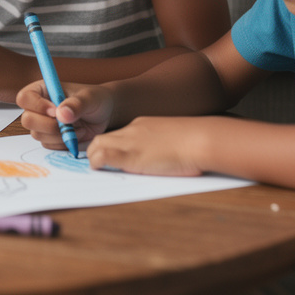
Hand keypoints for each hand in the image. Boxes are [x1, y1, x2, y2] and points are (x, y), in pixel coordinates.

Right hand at [16, 80, 114, 149]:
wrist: (104, 114)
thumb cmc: (95, 99)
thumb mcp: (89, 98)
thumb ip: (76, 104)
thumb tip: (61, 114)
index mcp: (42, 90)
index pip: (25, 97)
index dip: (36, 106)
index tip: (55, 110)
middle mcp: (38, 107)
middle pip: (27, 120)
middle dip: (48, 125)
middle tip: (67, 124)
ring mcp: (42, 123)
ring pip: (38, 135)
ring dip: (59, 135)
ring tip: (78, 127)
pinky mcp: (49, 138)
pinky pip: (49, 145)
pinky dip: (64, 143)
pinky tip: (77, 134)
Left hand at [86, 116, 210, 175]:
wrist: (201, 139)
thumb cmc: (196, 142)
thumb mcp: (175, 139)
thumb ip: (163, 145)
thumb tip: (165, 156)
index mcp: (144, 125)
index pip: (118, 135)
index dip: (111, 146)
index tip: (110, 157)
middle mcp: (133, 130)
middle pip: (103, 138)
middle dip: (95, 151)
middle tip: (97, 165)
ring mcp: (131, 142)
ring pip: (97, 145)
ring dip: (93, 157)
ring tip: (97, 170)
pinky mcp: (131, 156)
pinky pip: (103, 156)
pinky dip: (96, 163)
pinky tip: (99, 169)